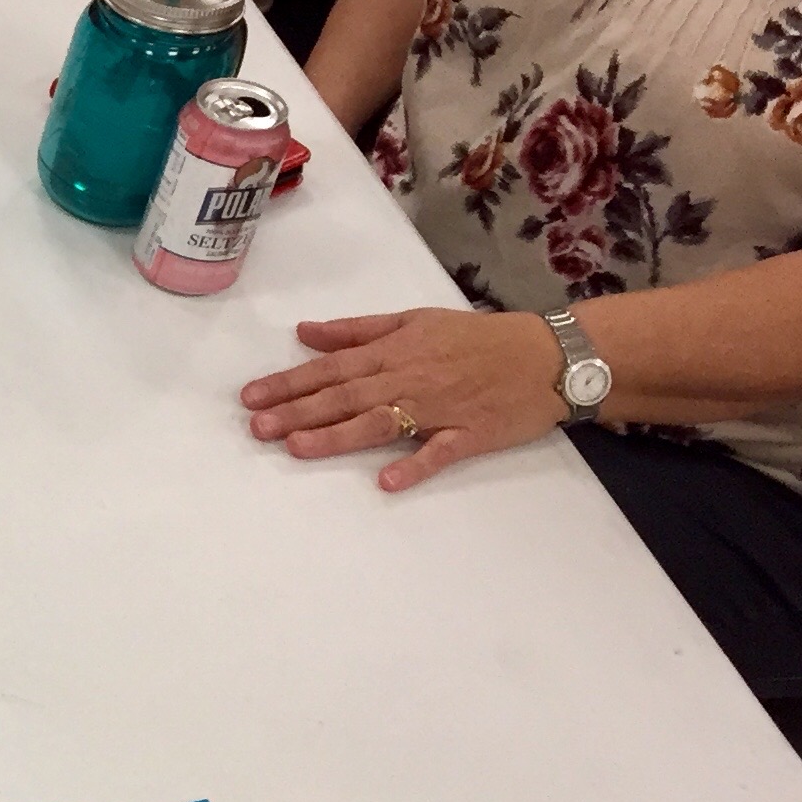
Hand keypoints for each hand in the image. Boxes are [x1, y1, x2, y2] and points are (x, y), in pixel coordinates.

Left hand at [239, 307, 565, 489]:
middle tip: (258, 427)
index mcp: (396, 350)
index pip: (332, 368)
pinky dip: (415, 464)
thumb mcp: (416, 320)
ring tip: (298, 447)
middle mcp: (411, 377)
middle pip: (347, 395)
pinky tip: (386, 481)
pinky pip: (440, 452)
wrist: (550, 354)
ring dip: (339, 435)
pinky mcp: (471, 433)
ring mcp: (441, 407)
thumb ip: (358, 330)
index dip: (290, 382)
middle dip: (299, 411)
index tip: (251, 396)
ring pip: (382, 422)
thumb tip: (305, 332)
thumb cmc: (479, 337)